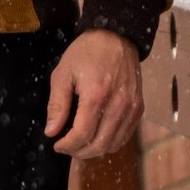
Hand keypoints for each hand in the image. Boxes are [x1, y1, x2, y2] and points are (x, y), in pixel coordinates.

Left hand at [46, 29, 142, 158]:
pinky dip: (110, 142)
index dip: (67, 145)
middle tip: (67, 148)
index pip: (82, 134)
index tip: (57, 144)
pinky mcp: (138, 107)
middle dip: (79, 152)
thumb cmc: (86, 53)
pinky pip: (125, 135)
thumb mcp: (63, 73)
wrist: (116, 37)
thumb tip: (51, 131)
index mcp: (96, 95)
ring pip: (114, 144)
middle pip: (99, 144)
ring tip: (80, 145)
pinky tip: (97, 137)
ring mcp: (131, 107)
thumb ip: (57, 105)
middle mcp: (118, 104)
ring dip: (95, 150)